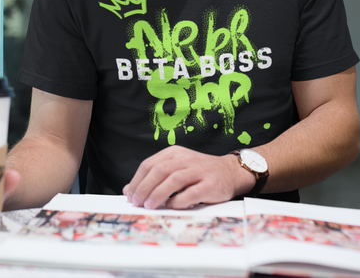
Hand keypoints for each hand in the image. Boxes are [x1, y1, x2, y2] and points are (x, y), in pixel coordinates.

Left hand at [122, 145, 254, 209]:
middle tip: (137, 202)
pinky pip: (191, 193)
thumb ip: (154, 176)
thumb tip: (129, 189)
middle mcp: (186, 159)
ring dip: (158, 194)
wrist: (230, 172)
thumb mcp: (176, 168)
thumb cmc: (199, 172)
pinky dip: (178, 201)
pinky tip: (171, 206)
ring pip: (173, 180)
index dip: (137, 180)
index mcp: (175, 152)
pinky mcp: (210, 184)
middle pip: (159, 170)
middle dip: (144, 187)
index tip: (130, 194)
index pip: (150, 164)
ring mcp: (199, 170)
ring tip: (149, 206)